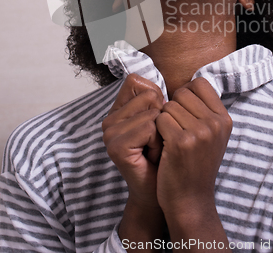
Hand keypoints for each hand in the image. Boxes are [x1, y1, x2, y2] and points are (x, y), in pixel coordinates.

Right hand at [102, 73, 163, 208]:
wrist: (160, 190)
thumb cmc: (163, 153)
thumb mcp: (159, 120)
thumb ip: (155, 99)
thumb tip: (160, 86)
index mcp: (117, 110)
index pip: (136, 81)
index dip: (155, 98)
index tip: (154, 122)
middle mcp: (109, 119)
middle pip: (149, 95)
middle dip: (162, 118)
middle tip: (155, 140)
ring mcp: (110, 134)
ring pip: (152, 113)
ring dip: (162, 133)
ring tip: (155, 149)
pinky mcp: (116, 147)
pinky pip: (150, 128)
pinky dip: (158, 142)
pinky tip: (152, 156)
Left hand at [155, 77, 232, 217]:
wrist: (190, 200)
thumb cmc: (195, 164)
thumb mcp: (212, 136)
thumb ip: (205, 111)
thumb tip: (189, 84)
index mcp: (224, 119)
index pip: (200, 83)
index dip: (186, 94)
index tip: (183, 113)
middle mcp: (216, 123)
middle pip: (182, 93)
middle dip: (173, 107)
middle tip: (175, 130)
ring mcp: (200, 132)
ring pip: (168, 106)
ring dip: (163, 120)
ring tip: (170, 140)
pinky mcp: (181, 142)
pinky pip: (159, 119)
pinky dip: (156, 131)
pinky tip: (163, 147)